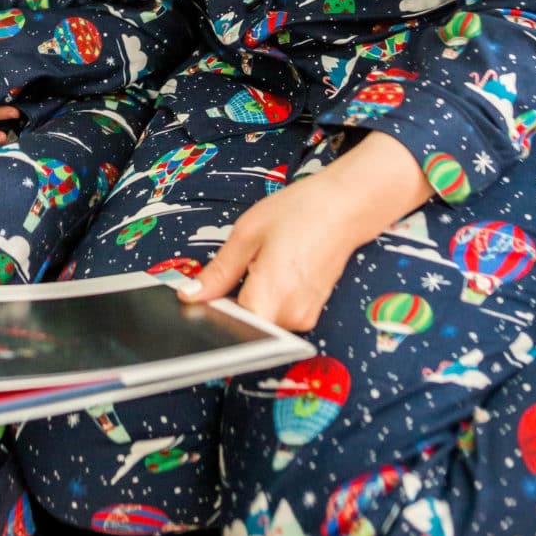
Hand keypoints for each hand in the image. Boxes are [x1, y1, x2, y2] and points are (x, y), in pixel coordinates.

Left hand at [178, 131, 431, 331]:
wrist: (346, 208)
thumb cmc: (300, 212)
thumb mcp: (247, 234)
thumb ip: (218, 272)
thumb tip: (190, 296)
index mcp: (270, 296)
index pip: (228, 326)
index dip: (211, 312)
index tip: (199, 297)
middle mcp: (289, 316)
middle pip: (244, 325)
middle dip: (229, 304)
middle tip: (234, 269)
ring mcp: (303, 318)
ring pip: (259, 319)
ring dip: (249, 299)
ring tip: (260, 265)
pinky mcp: (310, 315)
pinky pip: (276, 315)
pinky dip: (266, 299)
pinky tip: (271, 272)